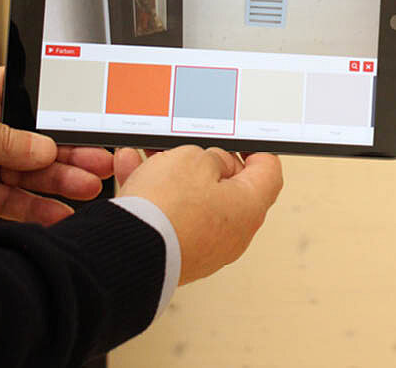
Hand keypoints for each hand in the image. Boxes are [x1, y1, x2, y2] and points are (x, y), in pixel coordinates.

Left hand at [0, 67, 112, 225]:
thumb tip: (44, 149)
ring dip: (60, 182)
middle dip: (71, 152)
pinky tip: (57, 213)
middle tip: (102, 162)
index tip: (96, 125)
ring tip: (87, 188)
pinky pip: (10, 202)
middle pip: (38, 140)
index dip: (65, 114)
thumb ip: (2, 139)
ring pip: (30, 174)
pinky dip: (34, 209)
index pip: (33, 101)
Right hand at [114, 146, 282, 284]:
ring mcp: (205, 247)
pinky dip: (157, 196)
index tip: (242, 141)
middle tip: (186, 148)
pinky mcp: (178, 254)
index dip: (256, 150)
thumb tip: (211, 167)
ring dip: (173, 176)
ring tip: (150, 157)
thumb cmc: (168, 209)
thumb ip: (210, 157)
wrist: (128, 253)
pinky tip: (133, 174)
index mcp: (248, 207)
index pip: (267, 173)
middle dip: (204, 162)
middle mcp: (232, 233)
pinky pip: (172, 216)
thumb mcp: (193, 159)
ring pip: (193, 200)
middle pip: (228, 187)